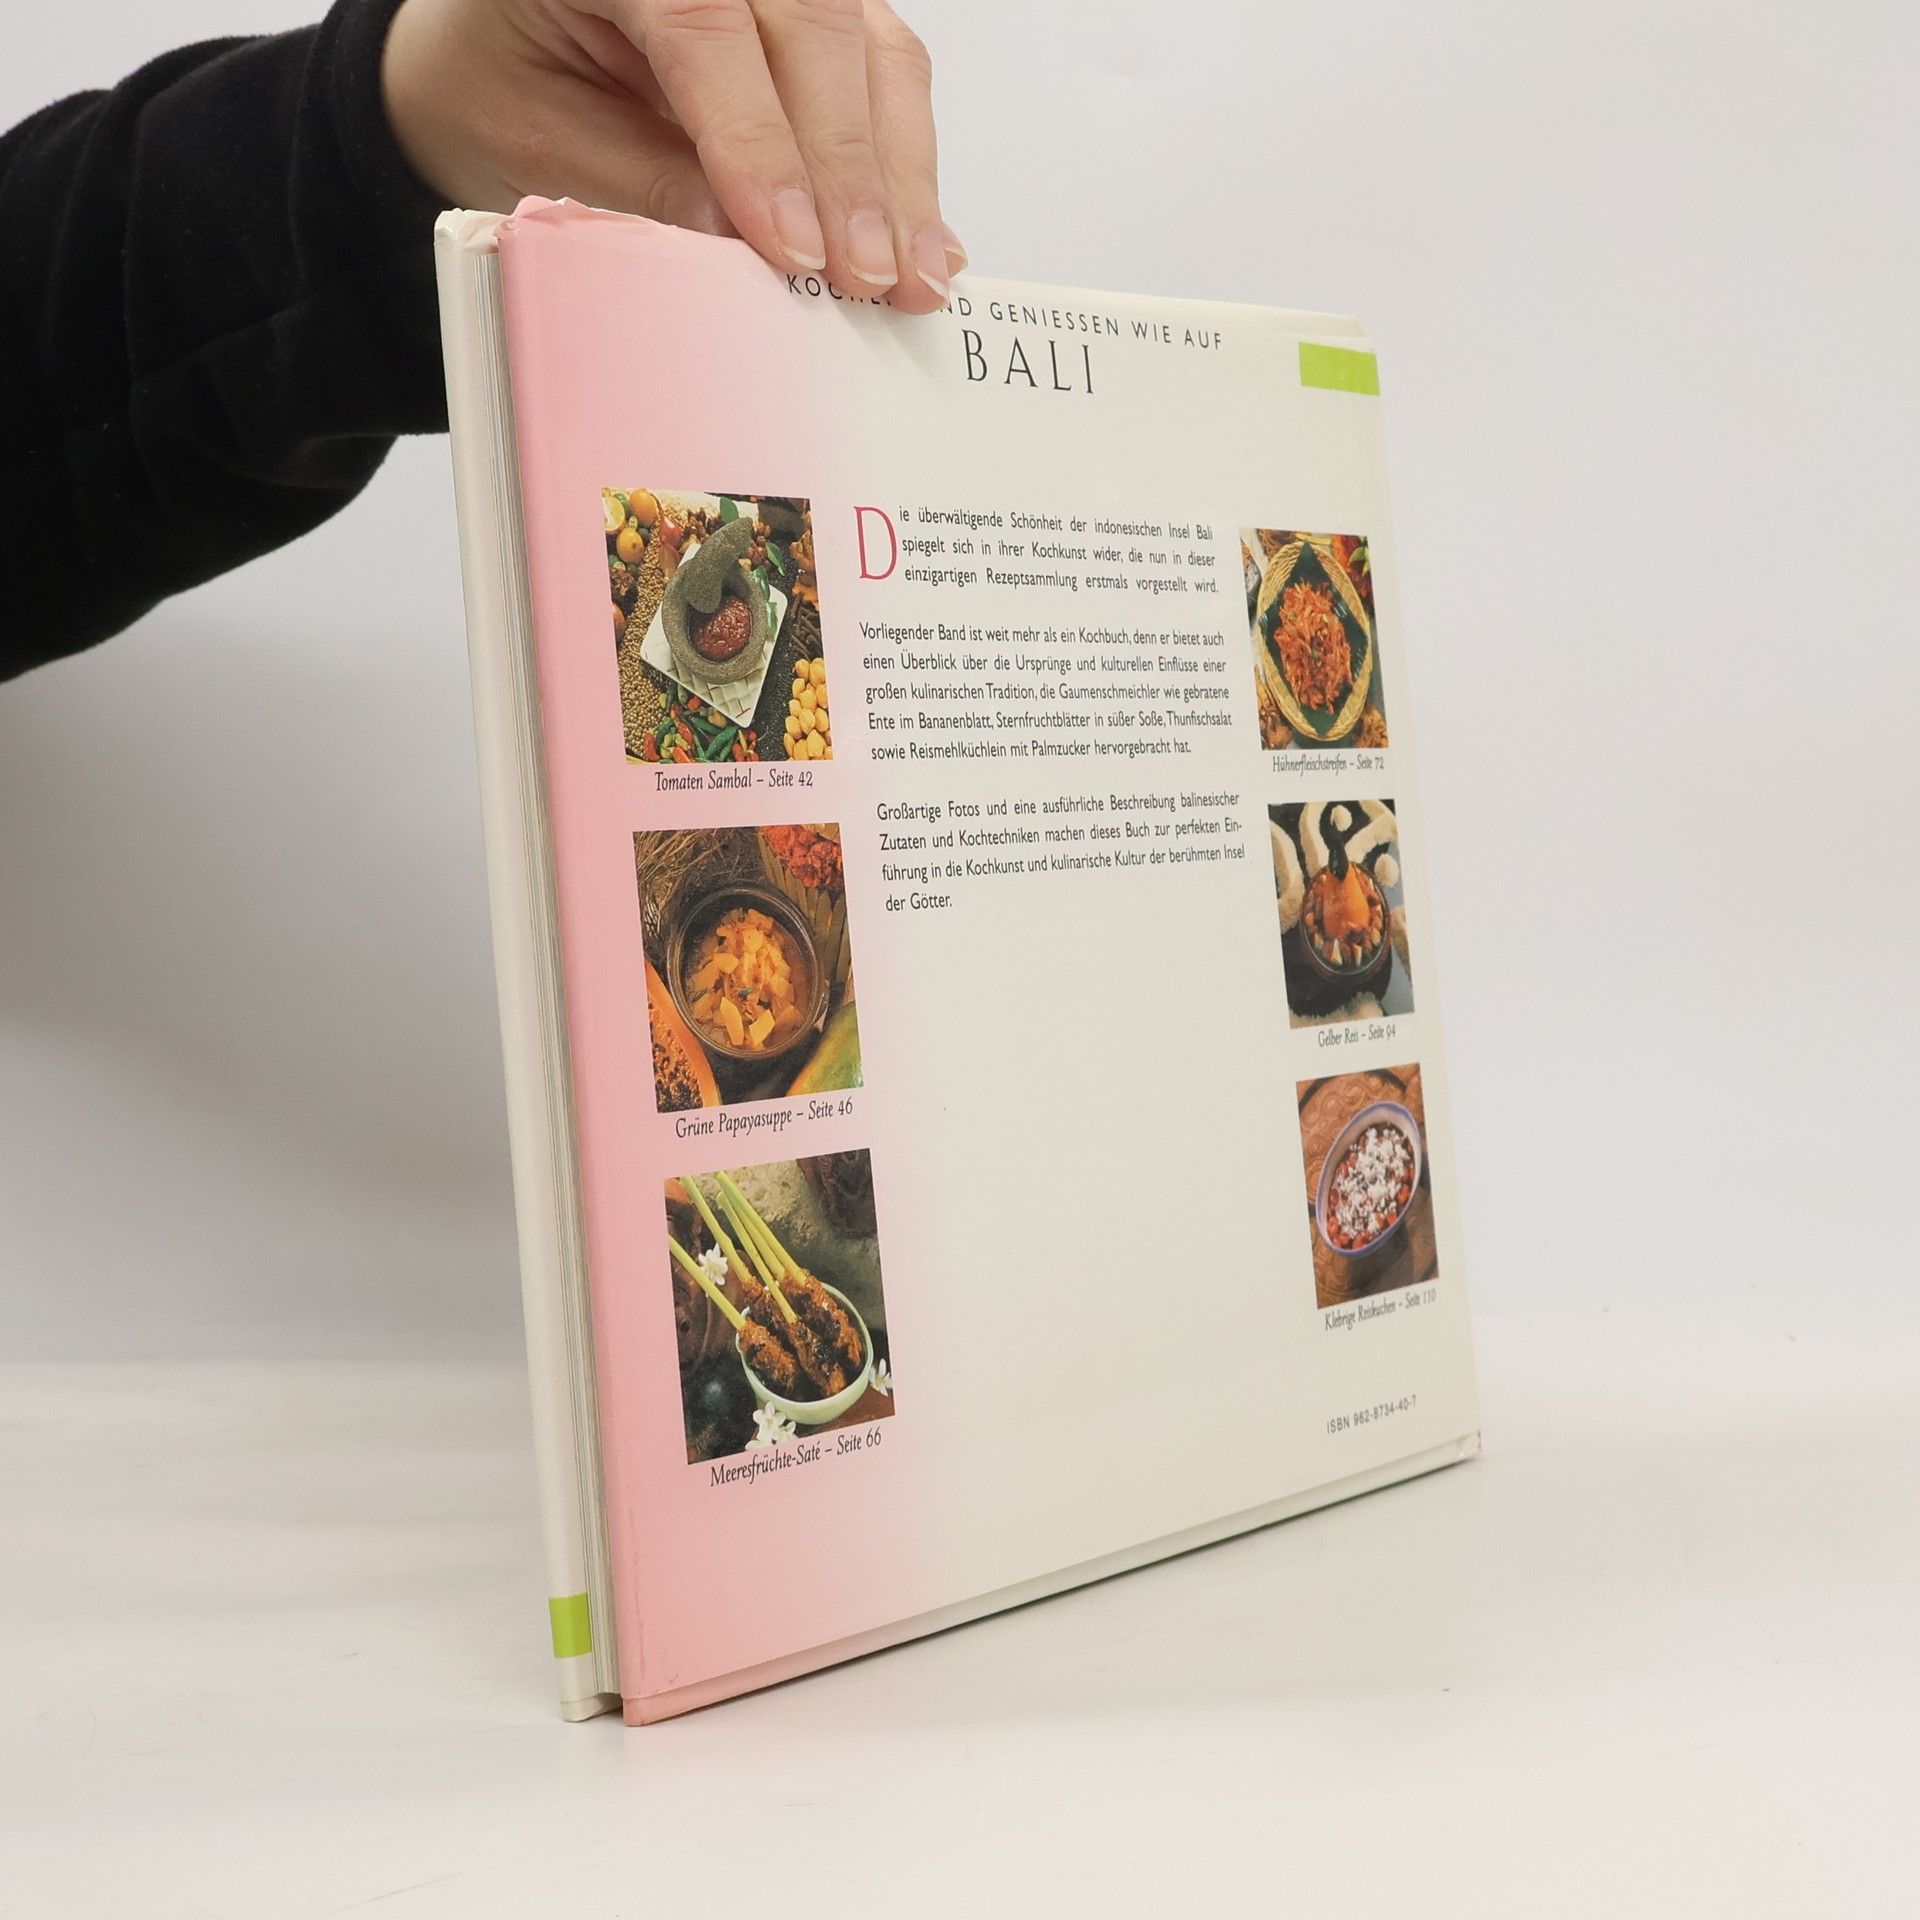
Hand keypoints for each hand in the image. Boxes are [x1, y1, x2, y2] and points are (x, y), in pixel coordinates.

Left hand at [382, 0, 962, 312]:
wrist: (493, 42)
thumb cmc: (501, 72)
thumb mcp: (533, 133)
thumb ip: (635, 176)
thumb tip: (737, 239)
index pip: (707, 28)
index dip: (758, 144)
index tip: (792, 247)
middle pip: (816, 30)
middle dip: (851, 171)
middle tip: (868, 278)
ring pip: (873, 51)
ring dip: (899, 176)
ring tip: (910, 278)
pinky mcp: (822, 15)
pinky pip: (885, 72)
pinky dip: (906, 163)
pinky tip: (921, 241)